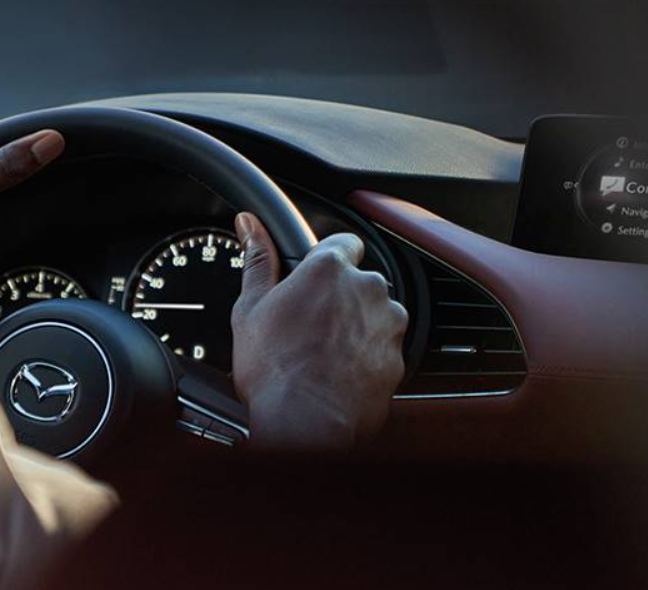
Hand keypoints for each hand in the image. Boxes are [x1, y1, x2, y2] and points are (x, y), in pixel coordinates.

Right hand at [229, 212, 407, 450]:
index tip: (312, 279)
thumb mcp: (251, 309)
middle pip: (359, 282)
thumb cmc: (275, 369)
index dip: (325, 261)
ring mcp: (388, 325)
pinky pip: (383, 348)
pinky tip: (338, 371)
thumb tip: (249, 225)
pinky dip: (366, 356)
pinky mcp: (399, 358)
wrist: (306, 423)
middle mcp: (368, 289)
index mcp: (330, 269)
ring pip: (374, 314)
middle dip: (339, 298)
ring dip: (356, 327)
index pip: (343, 243)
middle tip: (307, 325)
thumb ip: (257, 261)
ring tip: (322, 353)